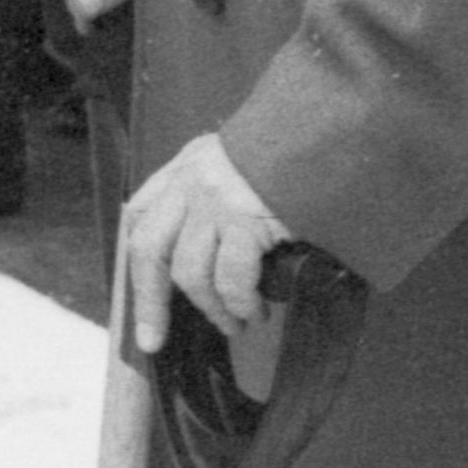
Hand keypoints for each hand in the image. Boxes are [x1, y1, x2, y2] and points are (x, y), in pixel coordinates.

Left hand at [119, 128, 293, 355]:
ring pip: (190, 273)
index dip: (138, 262)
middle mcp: (191, 181)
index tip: (141, 299)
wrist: (330, 130)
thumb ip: (216, 196)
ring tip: (237, 322)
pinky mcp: (245, 219)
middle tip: (155, 338)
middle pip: (148, 249)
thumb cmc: (294, 153)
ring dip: (212, 309)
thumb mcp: (240, 162)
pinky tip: (256, 309)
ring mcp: (215, 200)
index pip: (141, 216)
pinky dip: (240, 303)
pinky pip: (231, 279)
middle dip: (149, 301)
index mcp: (186, 166)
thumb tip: (209, 258)